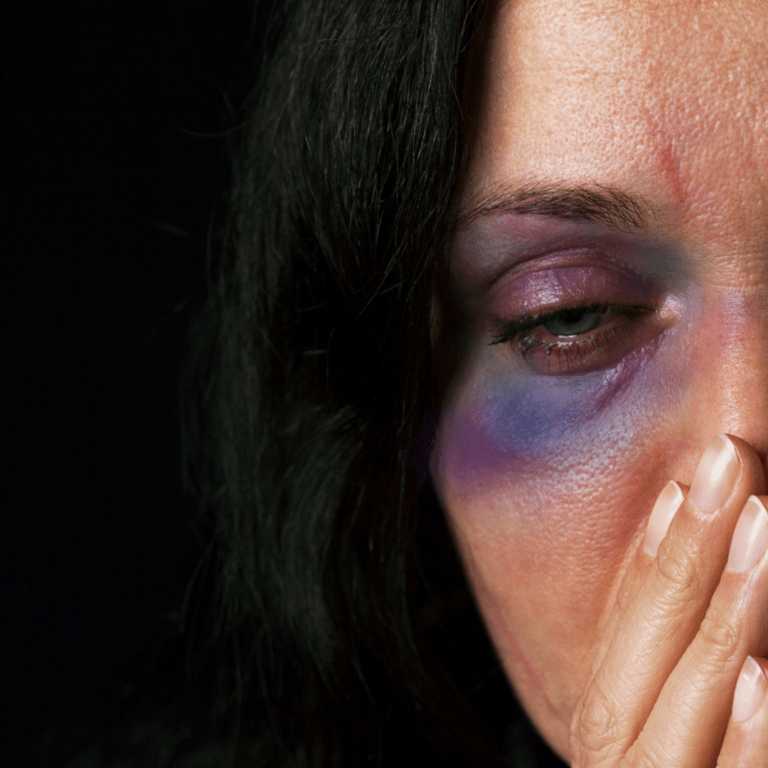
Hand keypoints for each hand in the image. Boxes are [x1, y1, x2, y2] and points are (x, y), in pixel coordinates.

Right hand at [569, 434, 767, 766]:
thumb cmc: (678, 760)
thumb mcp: (654, 709)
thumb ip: (668, 642)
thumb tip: (683, 532)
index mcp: (606, 714)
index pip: (627, 617)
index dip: (657, 542)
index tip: (694, 474)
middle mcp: (617, 754)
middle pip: (648, 643)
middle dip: (687, 551)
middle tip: (727, 464)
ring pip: (682, 702)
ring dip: (724, 615)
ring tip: (759, 526)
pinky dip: (743, 738)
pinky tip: (762, 679)